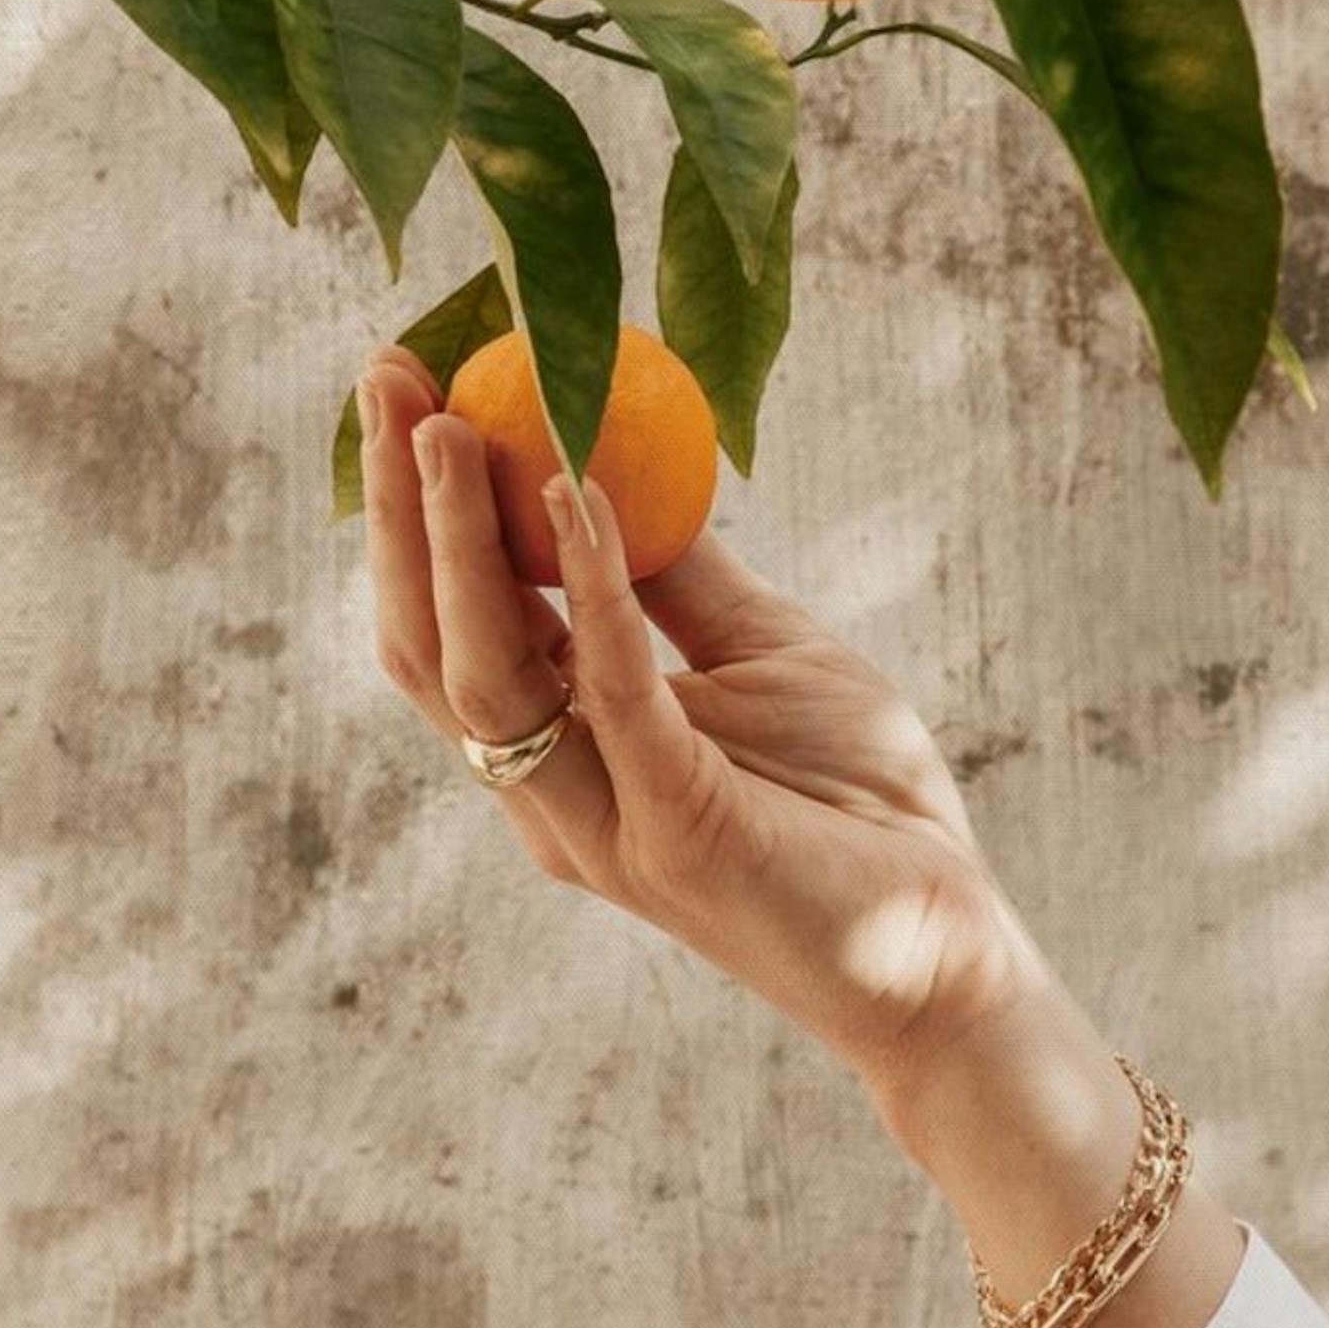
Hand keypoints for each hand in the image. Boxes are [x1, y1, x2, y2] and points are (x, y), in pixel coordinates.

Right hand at [353, 344, 1248, 1327]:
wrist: (946, 951)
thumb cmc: (856, 806)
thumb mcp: (762, 656)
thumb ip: (678, 579)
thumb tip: (615, 455)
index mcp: (555, 752)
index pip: (446, 620)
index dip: (409, 507)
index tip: (401, 379)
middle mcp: (548, 795)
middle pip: (427, 639)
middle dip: (396, 504)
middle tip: (382, 376)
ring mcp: (602, 822)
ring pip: (485, 670)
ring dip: (459, 535)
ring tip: (448, 419)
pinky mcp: (678, 832)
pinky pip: (616, 692)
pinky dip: (589, 587)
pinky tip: (577, 491)